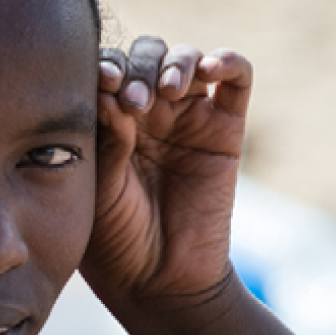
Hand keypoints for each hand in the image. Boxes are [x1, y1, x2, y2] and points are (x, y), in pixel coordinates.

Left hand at [85, 36, 252, 313]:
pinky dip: (228, 61)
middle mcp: (145, 109)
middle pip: (143, 56)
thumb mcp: (99, 187)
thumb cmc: (113, 235)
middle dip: (137, 68)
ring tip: (166, 90)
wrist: (159, 278)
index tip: (101, 84)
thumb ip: (106, 141)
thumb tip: (108, 91)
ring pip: (185, 59)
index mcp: (104, 117)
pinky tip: (211, 68)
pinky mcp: (225, 128)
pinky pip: (236, 79)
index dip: (104, 67)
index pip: (105, 70)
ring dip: (174, 63)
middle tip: (134, 101)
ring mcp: (186, 115)